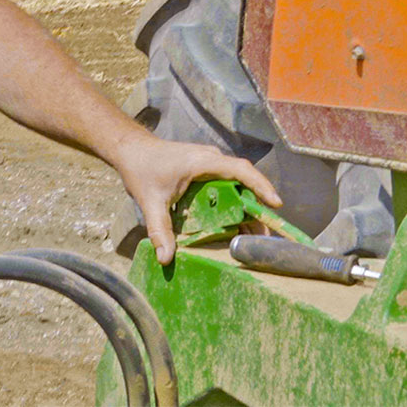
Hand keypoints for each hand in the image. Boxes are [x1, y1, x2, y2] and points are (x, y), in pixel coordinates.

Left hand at [113, 136, 281, 264]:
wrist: (130, 149)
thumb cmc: (141, 168)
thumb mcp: (150, 201)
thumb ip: (159, 229)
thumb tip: (165, 258)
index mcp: (204, 161)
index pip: (241, 170)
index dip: (261, 185)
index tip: (276, 204)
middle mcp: (212, 160)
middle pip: (244, 182)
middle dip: (257, 208)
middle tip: (268, 235)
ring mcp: (210, 164)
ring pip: (236, 185)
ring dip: (246, 208)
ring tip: (256, 236)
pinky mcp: (205, 170)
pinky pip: (226, 186)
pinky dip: (233, 204)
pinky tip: (234, 225)